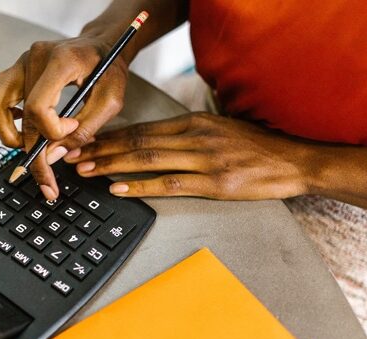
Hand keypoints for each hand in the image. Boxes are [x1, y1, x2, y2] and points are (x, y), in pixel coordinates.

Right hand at [0, 36, 128, 199]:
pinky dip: (2, 116)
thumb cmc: (108, 68)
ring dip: (7, 132)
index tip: (70, 130)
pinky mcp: (15, 68)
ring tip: (29, 148)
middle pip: (19, 114)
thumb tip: (53, 157)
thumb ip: (83, 131)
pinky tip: (23, 125)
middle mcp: (34, 58)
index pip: (38, 106)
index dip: (51, 131)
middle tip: (46, 179)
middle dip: (32, 152)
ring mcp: (21, 61)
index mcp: (60, 62)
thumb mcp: (110, 101)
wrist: (103, 45)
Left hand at [64, 112, 312, 199]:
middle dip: (101, 149)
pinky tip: (119, 188)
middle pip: (138, 141)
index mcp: (194, 122)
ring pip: (148, 160)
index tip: (86, 142)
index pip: (142, 128)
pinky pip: (170, 184)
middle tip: (73, 156)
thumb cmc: (256, 147)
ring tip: (86, 170)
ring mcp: (205, 159)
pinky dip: (140, 186)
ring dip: (112, 165)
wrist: (294, 161)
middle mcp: (196, 136)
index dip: (110, 136)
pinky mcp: (215, 184)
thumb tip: (154, 141)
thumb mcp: (219, 129)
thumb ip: (188, 133)